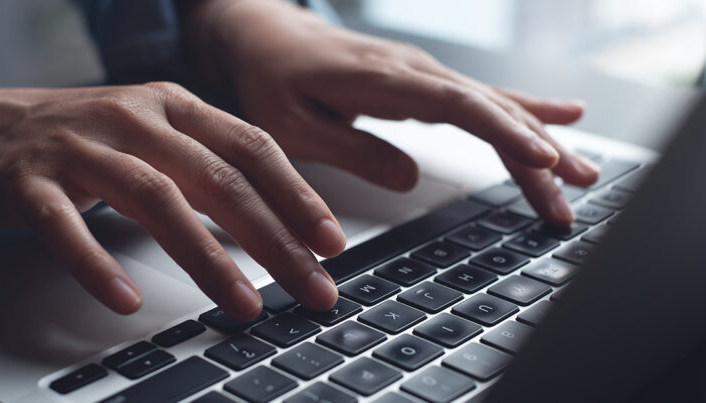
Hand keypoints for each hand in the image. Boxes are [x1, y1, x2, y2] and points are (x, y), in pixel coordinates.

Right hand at [0, 83, 343, 318]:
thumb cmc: (87, 136)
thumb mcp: (157, 134)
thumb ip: (209, 167)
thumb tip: (277, 222)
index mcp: (175, 105)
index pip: (252, 148)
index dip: (296, 195)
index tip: (330, 242)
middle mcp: (136, 117)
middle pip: (219, 179)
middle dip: (273, 239)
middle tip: (312, 286)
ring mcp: (82, 146)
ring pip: (156, 199)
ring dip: (206, 257)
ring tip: (244, 304)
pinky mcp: (31, 181)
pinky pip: (66, 226)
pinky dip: (98, 264)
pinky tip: (126, 299)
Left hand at [193, 0, 599, 225]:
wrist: (266, 39)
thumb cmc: (272, 80)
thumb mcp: (293, 126)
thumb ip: (351, 151)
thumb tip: (410, 176)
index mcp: (382, 81)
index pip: (457, 106)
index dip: (504, 132)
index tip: (543, 161)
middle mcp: (413, 71)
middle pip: (489, 110)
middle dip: (537, 151)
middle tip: (577, 190)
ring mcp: (423, 74)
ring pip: (494, 106)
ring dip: (539, 138)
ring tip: (582, 171)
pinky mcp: (423, 82)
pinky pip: (481, 99)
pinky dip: (522, 111)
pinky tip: (560, 118)